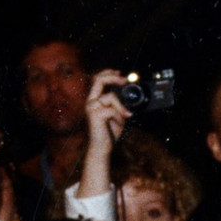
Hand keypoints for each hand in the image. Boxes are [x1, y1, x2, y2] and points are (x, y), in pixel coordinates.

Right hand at [77, 70, 130, 199]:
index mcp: (95, 99)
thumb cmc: (109, 132)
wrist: (103, 147)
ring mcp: (91, 107)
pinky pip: (112, 109)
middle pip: (99, 80)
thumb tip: (130, 95)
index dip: (108, 74)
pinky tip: (119, 123)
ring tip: (124, 117)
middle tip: (124, 80)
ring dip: (121, 106)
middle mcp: (91, 101)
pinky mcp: (95, 115)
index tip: (119, 73)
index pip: (97, 80)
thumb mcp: (118, 115)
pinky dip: (119, 116)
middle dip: (113, 78)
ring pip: (110, 97)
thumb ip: (120, 104)